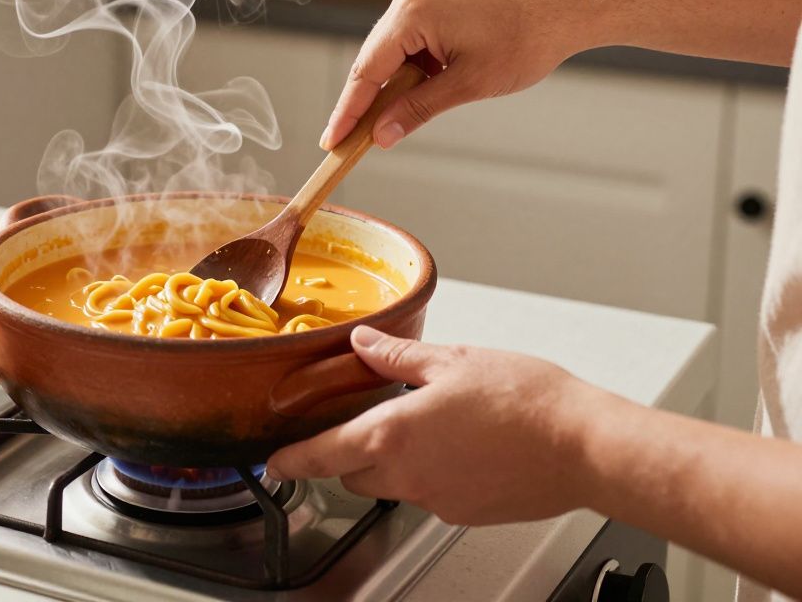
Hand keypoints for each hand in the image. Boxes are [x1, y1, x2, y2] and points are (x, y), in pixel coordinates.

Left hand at [266, 326, 609, 525]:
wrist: (585, 446)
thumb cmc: (527, 401)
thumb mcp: (454, 361)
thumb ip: (397, 357)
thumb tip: (363, 344)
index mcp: (393, 435)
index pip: (321, 456)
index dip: (291, 460)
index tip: (274, 463)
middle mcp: (408, 476)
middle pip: (354, 475)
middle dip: (351, 452)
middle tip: (370, 420)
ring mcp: (438, 500)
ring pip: (394, 485)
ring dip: (395, 461)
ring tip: (431, 425)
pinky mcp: (466, 514)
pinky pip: (432, 494)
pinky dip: (434, 473)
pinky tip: (464, 447)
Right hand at [320, 0, 593, 150]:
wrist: (564, 10)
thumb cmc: (526, 39)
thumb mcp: (468, 84)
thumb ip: (417, 110)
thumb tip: (381, 135)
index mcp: (413, 12)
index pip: (366, 70)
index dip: (348, 111)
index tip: (332, 141)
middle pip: (372, 61)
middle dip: (364, 104)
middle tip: (349, 143)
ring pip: (388, 54)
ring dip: (389, 90)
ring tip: (382, 127)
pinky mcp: (433, 2)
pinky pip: (407, 43)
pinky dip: (406, 72)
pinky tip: (408, 98)